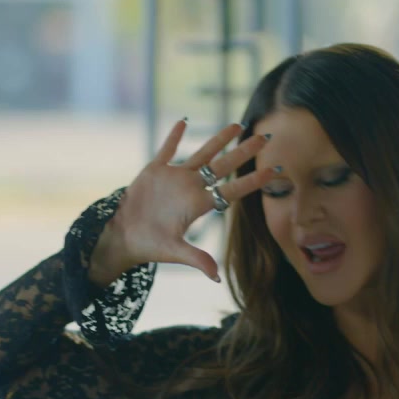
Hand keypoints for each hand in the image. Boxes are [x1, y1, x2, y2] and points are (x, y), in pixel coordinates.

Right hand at [105, 119, 274, 282]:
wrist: (124, 236)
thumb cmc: (150, 245)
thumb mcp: (175, 252)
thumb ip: (197, 259)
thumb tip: (217, 277)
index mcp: (199, 205)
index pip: (233, 190)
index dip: (253, 181)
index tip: (274, 171)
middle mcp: (192, 188)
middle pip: (224, 166)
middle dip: (244, 152)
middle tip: (264, 136)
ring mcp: (175, 177)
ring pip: (202, 153)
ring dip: (218, 139)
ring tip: (237, 124)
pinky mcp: (155, 170)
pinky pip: (167, 149)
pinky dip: (174, 136)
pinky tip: (184, 121)